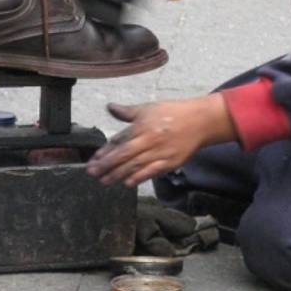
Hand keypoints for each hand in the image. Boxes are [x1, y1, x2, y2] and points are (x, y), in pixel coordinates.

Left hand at [86, 94, 237, 187]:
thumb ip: (127, 112)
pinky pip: (151, 172)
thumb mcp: (148, 108)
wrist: (198, 121)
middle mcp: (149, 140)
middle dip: (106, 165)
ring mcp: (159, 152)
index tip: (93, 160)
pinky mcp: (170, 162)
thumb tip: (110, 107)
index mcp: (142, 125)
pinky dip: (139, 178)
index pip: (119, 140)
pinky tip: (127, 183)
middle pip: (124, 155)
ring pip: (135, 165)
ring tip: (104, 181)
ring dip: (117, 174)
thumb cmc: (172, 113)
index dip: (105, 151)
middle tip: (92, 173)